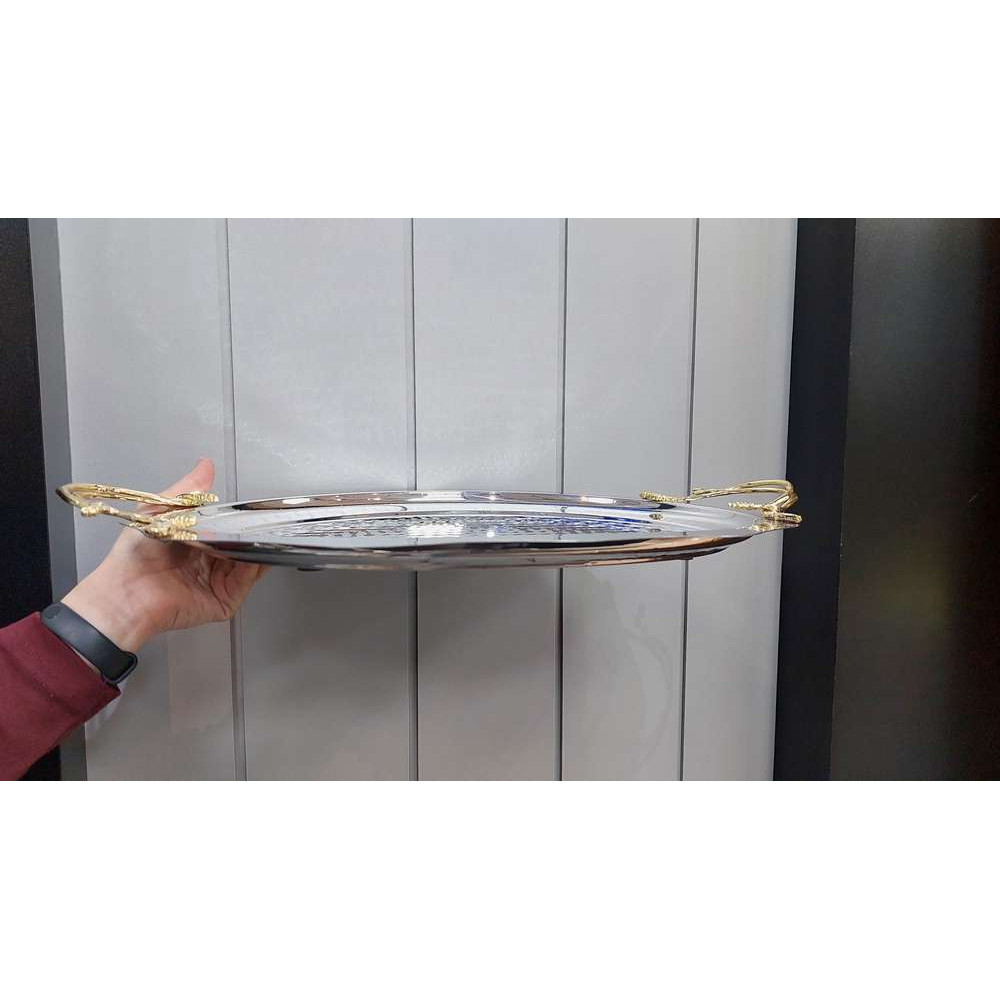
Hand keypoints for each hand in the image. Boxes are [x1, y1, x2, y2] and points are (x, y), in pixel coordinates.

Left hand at [63, 459, 265, 652]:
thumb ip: (188, 489)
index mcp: (197, 541)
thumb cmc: (136, 554)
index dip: (241, 517)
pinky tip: (254, 552)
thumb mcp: (160, 508)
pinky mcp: (224, 600)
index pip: (229, 527)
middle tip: (263, 518)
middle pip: (243, 544)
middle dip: (253, 531)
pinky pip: (246, 580)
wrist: (127, 590)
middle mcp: (210, 562)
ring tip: (264, 532)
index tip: (253, 507)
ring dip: (258, 547)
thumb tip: (205, 464)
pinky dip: (254, 566)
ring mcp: (219, 582)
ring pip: (250, 561)